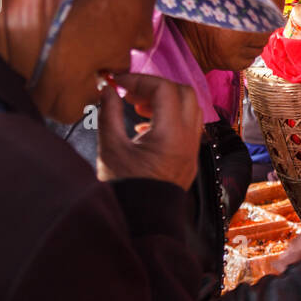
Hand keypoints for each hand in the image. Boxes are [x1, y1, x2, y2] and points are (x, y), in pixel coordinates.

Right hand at [97, 72, 201, 188]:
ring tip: (138, 107)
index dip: (140, 79)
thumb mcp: (110, 147)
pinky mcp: (190, 157)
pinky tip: (145, 127)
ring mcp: (193, 149)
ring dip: (166, 100)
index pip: (164, 89)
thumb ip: (109, 113)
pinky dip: (171, 117)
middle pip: (185, 93)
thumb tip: (108, 89)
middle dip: (157, 86)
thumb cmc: (124, 187)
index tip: (119, 82)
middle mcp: (188, 140)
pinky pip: (188, 125)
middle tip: (132, 92)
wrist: (141, 220)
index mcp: (171, 135)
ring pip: (190, 108)